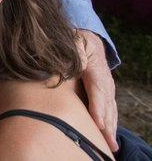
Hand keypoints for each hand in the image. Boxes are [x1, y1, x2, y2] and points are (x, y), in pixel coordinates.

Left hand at [77, 30, 117, 151]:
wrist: (90, 41)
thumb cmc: (78, 41)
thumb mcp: (75, 40)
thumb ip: (75, 50)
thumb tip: (75, 63)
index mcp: (96, 69)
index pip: (97, 90)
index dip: (98, 107)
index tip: (97, 122)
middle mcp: (105, 82)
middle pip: (106, 105)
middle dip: (106, 124)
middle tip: (105, 140)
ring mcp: (107, 89)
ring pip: (110, 110)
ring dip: (110, 128)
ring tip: (110, 145)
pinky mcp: (105, 94)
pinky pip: (109, 111)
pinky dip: (110, 124)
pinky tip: (109, 136)